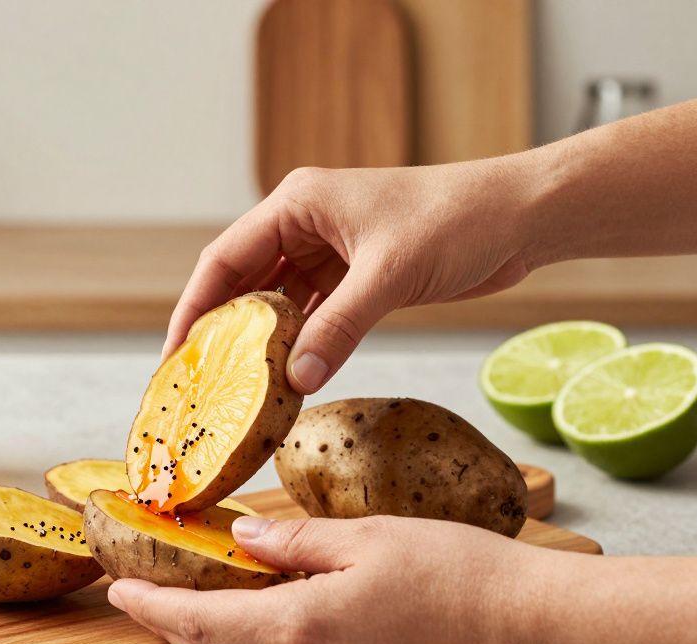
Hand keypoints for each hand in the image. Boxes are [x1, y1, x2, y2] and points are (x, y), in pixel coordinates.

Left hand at [106, 515, 569, 643]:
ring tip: (189, 611)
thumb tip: (244, 539)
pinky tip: (259, 627)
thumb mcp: (367, 536)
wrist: (536, 629)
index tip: (119, 591)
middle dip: (171, 628)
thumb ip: (294, 539)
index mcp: (304, 627)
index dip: (153, 606)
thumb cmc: (460, 572)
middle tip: (142, 600)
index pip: (201, 621)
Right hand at [164, 161, 538, 392]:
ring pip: (277, 302)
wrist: (522, 218)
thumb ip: (338, 328)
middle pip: (243, 281)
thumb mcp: (389, 276)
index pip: (224, 259)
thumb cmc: (459, 220)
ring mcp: (330, 250)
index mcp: (298, 203)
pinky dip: (299, 344)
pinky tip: (286, 376)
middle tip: (197, 380)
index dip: (194, 308)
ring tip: (236, 387)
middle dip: (219, 329)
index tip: (175, 355)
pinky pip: (312, 315)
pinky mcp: (357, 276)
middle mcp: (305, 223)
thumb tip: (294, 379)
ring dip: (260, 342)